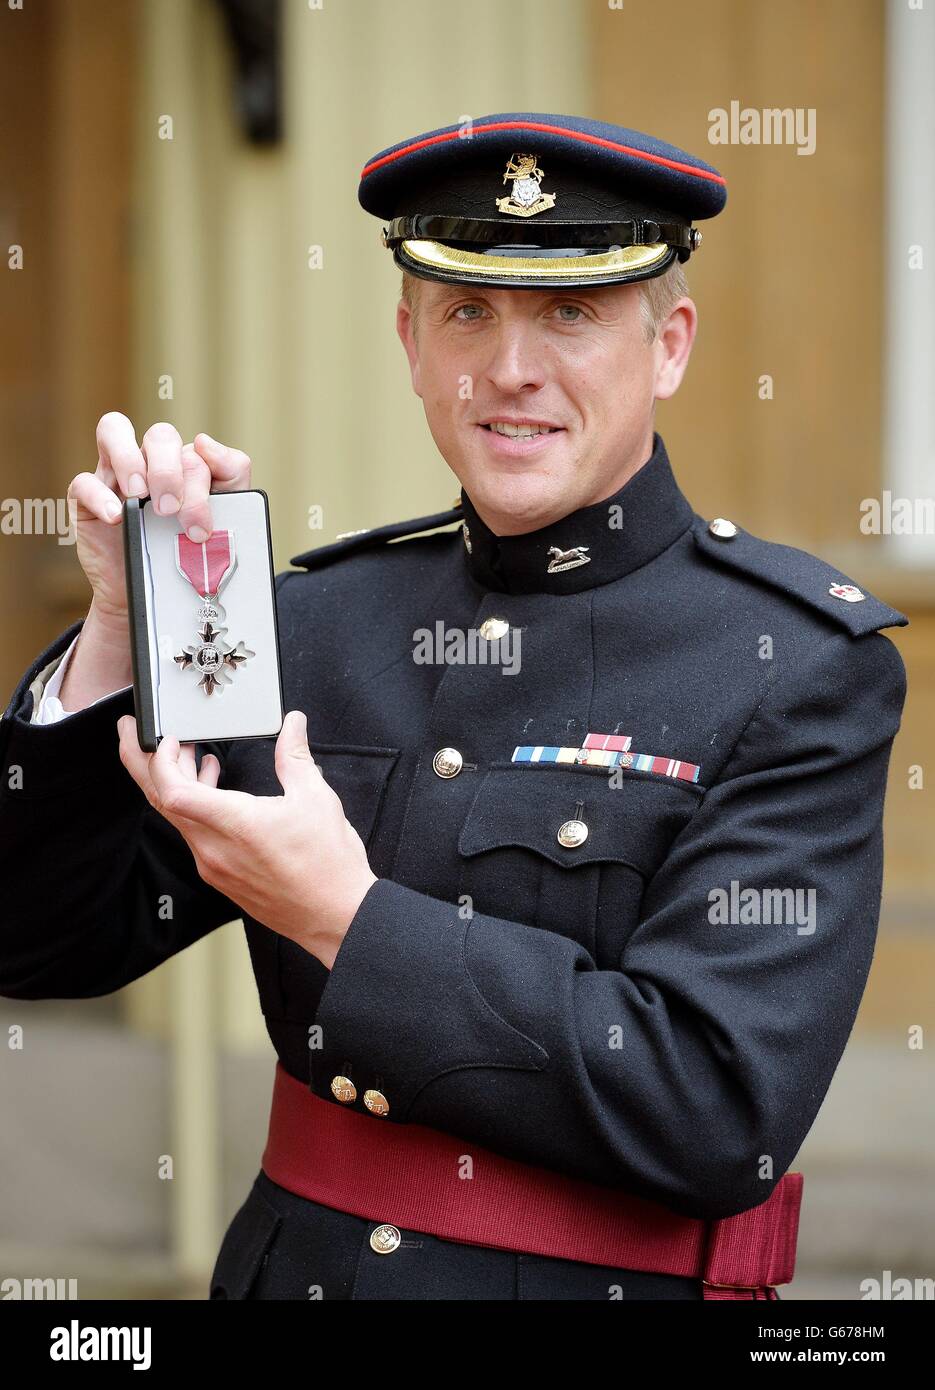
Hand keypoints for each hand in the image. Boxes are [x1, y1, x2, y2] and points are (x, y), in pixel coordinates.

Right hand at [68, 414, 252, 626]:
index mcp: (184, 466)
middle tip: (171, 510)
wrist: (155, 597)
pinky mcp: (85, 499)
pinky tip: (116, 518)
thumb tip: (205, 444)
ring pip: (114, 429)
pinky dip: (100, 497)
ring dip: (131, 461)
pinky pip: (83, 481)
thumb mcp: (220, 520)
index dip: (206, 472)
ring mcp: (115, 476)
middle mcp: (149, 462)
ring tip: (140, 497)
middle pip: (160, 435)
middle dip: (169, 471)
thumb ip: (230, 479)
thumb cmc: (185, 554)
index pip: (197, 448)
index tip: (208, 511)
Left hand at [116, 710, 377, 968]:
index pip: (173, 791)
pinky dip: (192, 807)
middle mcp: (213, 848)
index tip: (167, 737)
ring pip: (176, 818)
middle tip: (133, 732)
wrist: (337, 916)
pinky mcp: (221, 877)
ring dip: (172, 783)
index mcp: (234, 824)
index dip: (159, 759)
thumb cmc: (328, 867)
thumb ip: (295, 756)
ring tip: (184, 754)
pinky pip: (192, 836)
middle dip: (141, 761)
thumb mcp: (316, 798)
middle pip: (161, 801)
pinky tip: (212, 790)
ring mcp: (214, 866)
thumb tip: (293, 726)